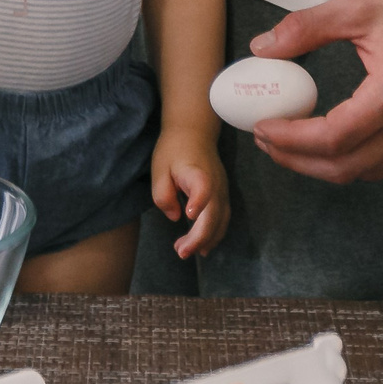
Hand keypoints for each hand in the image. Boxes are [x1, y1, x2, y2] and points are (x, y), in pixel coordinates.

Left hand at [151, 127, 227, 258]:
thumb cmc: (174, 149)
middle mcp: (216, 184)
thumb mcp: (159, 168)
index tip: (189, 215)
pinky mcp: (223, 195)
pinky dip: (214, 234)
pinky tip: (202, 246)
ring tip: (186, 251)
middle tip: (180, 252)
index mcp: (198, 174)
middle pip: (213, 215)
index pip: (203, 188)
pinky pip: (222, 219)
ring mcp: (223, 191)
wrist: (194, 132)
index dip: (198, 202)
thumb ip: (163, 194)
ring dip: (205, 240)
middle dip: (198, 238)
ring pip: (220, 221)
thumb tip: (176, 217)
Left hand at [247, 0, 382, 183]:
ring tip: (289, 139)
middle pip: (344, 168)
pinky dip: (350, 159)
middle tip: (266, 139)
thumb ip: (306, 28)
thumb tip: (262, 47)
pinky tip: (329, 137)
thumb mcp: (360, 5)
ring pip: (364, 171)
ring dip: (322, 164)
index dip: (291, 139)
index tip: (261, 127)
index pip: (332, 138)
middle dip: (298, 160)